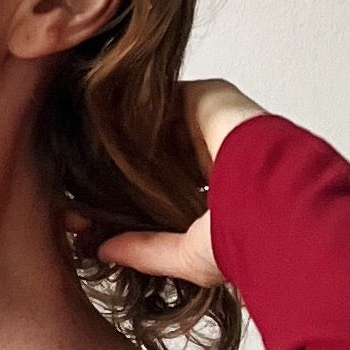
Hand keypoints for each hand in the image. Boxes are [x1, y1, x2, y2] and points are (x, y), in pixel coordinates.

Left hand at [95, 78, 265, 286]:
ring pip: (155, 125)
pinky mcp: (209, 96)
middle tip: (73, 178)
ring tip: (77, 151)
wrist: (275, 200)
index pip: (164, 186)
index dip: (127, 196)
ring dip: (120, 137)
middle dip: (116, 167)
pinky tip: (97, 125)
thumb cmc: (248, 235)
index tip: (88, 209)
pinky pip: (161, 96)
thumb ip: (146, 250)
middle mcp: (218, 153)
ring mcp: (214, 123)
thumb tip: (103, 250)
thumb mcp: (188, 254)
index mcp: (221, 190)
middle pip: (155, 152)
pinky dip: (131, 108)